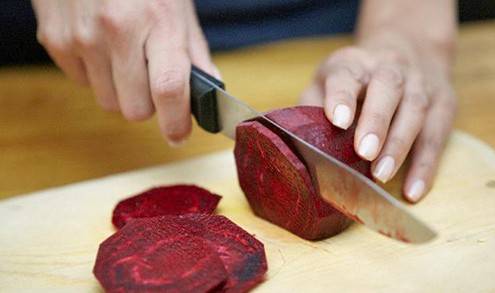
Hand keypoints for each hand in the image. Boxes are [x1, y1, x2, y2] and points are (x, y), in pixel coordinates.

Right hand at [32, 0, 218, 144]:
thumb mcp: (179, 10)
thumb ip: (195, 56)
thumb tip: (210, 96)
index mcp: (157, 21)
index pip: (168, 89)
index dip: (176, 122)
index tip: (179, 134)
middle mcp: (116, 30)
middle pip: (135, 110)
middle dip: (148, 103)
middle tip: (151, 79)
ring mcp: (80, 36)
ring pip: (108, 102)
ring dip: (121, 90)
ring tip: (124, 55)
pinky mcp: (54, 40)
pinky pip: (82, 82)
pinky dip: (95, 73)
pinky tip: (100, 44)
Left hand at [300, 37, 456, 202]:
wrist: (406, 50)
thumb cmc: (354, 80)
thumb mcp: (326, 83)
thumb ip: (308, 108)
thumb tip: (280, 143)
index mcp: (353, 63)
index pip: (346, 76)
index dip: (342, 97)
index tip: (337, 120)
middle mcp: (389, 68)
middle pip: (387, 90)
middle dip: (376, 122)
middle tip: (364, 153)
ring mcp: (421, 84)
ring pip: (415, 112)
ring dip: (399, 146)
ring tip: (381, 176)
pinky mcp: (443, 104)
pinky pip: (437, 136)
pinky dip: (426, 165)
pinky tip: (412, 192)